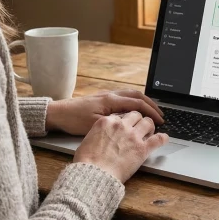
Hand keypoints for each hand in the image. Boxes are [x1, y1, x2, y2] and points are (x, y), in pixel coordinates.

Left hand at [45, 89, 163, 135]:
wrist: (58, 113)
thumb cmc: (74, 120)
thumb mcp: (95, 125)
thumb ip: (114, 123)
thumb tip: (131, 124)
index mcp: (111, 100)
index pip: (138, 104)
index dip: (151, 112)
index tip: (160, 121)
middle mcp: (110, 94)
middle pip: (137, 95)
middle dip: (151, 105)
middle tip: (160, 115)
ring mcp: (106, 95)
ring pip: (131, 94)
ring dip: (143, 102)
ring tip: (151, 112)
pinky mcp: (102, 98)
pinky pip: (124, 97)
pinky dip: (134, 102)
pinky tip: (134, 111)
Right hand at [73, 111, 168, 181]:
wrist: (93, 174)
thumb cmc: (86, 161)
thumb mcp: (87, 140)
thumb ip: (98, 134)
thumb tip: (101, 137)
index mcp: (106, 121)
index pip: (121, 115)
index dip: (125, 121)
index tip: (126, 125)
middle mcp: (121, 125)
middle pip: (136, 115)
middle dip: (138, 120)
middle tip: (139, 127)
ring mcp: (133, 136)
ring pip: (148, 122)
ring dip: (149, 126)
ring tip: (150, 132)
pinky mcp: (142, 148)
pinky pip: (157, 139)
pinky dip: (162, 138)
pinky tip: (164, 138)